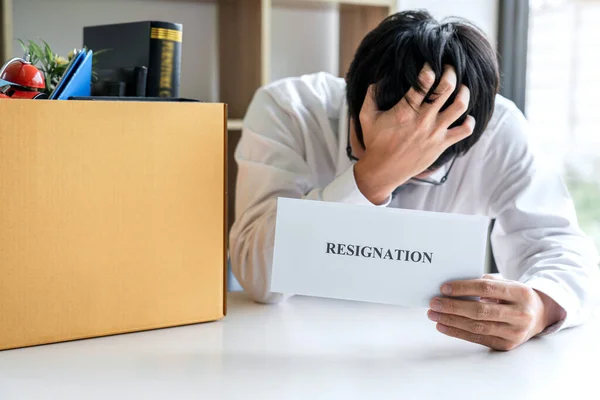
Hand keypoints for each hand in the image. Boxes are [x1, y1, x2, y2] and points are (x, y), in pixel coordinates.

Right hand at [354, 63, 474, 203]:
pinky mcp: (441, 144)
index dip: (430, 67)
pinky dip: (470, 122)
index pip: (424, 82)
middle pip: (446, 88)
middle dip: (451, 73)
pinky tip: (465, 117)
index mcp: (405, 110)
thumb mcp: (366, 117)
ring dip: (464, 92)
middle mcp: (423, 119)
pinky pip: (464, 131)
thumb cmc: (375, 142)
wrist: (383, 171)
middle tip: (449, 68)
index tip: (430, 63)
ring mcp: (434, 132)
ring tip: (461, 88)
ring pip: (460, 106)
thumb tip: (378, 77)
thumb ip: (371, 95)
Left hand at [427, 275, 565, 350]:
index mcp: (520, 293)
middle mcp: (520, 314)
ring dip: (451, 320)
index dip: (463, 288)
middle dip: (453, 306)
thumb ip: (484, 283)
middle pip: (480, 310)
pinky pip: (477, 338)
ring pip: (477, 326)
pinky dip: (457, 332)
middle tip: (434, 302)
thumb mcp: (507, 284)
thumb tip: (452, 286)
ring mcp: (514, 332)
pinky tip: (443, 326)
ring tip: (434, 314)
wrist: (539, 316)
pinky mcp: (506, 345)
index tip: (444, 288)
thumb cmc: (515, 296)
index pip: (487, 289)